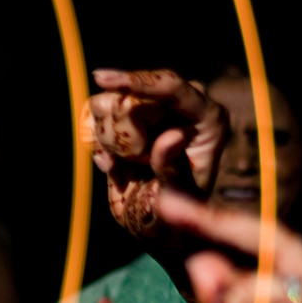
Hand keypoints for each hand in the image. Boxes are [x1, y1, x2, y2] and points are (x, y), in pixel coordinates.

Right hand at [83, 69, 225, 238]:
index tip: (101, 78)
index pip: (170, 86)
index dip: (136, 81)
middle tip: (133, 161)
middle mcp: (181, 107)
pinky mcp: (125, 119)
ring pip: (106, 104)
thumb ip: (174, 169)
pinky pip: (93, 118)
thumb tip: (173, 135)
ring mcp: (151, 110)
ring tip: (126, 166)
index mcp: (208, 118)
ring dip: (108, 140)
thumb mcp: (178, 197)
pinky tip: (113, 166)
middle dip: (121, 131)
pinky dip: (96, 145)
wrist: (155, 224)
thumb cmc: (176, 213)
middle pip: (131, 95)